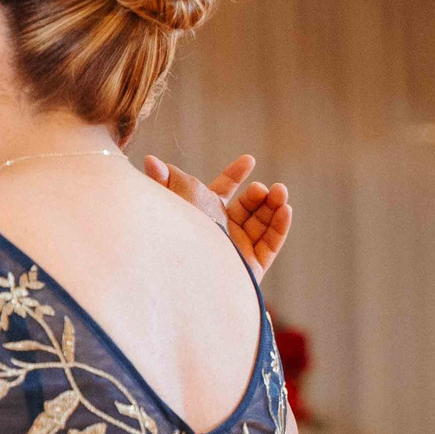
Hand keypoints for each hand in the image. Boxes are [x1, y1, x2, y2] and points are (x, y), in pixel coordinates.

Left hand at [141, 154, 290, 277]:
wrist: (186, 273)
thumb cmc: (176, 234)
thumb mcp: (174, 201)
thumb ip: (164, 179)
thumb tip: (149, 160)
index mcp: (203, 214)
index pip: (222, 190)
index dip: (235, 174)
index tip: (248, 160)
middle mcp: (221, 231)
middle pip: (246, 207)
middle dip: (257, 194)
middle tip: (260, 188)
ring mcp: (236, 249)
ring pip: (261, 224)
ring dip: (273, 205)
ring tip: (280, 191)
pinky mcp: (250, 267)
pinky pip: (270, 245)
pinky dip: (280, 226)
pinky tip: (285, 209)